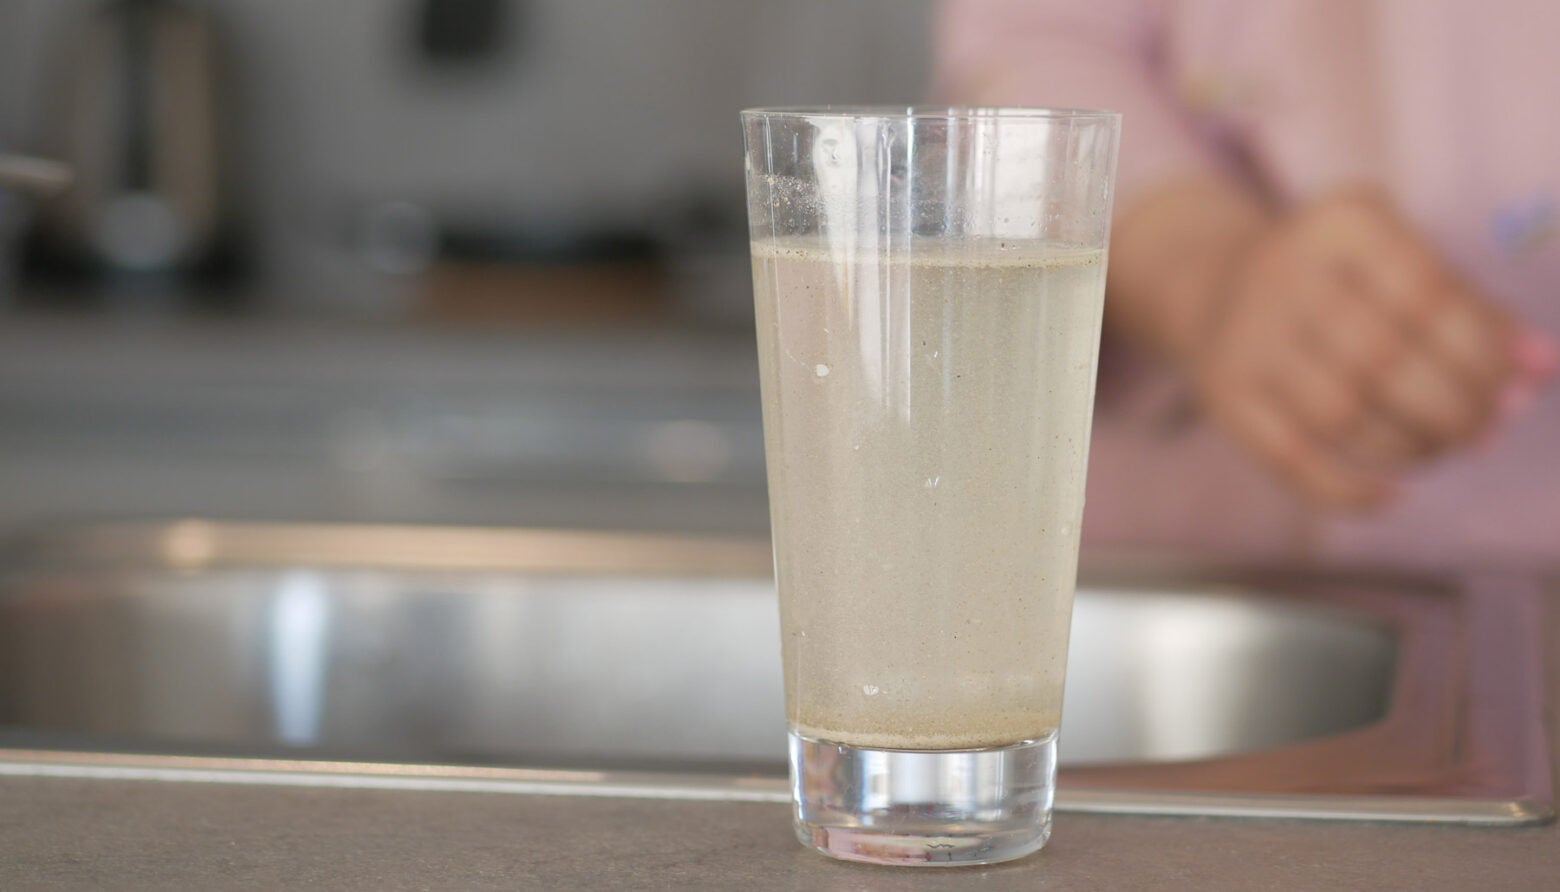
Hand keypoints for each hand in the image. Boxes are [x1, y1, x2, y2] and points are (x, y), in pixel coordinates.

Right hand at [1187, 190, 1552, 508]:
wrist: (1215, 286)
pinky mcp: (1223, 393)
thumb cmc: (1340, 280)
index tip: (1515, 388)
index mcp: (1343, 224)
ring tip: (1440, 450)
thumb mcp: (1400, 263)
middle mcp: (1285, 273)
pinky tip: (1391, 495)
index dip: (1484, 353)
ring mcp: (1247, 337)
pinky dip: (1346, 490)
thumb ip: (1472, 309)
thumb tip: (1543, 370)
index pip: (1429, 294)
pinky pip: (1289, 458)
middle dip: (1453, 408)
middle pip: (1385, 359)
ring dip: (1410, 446)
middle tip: (1482, 430)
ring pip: (1342, 414)